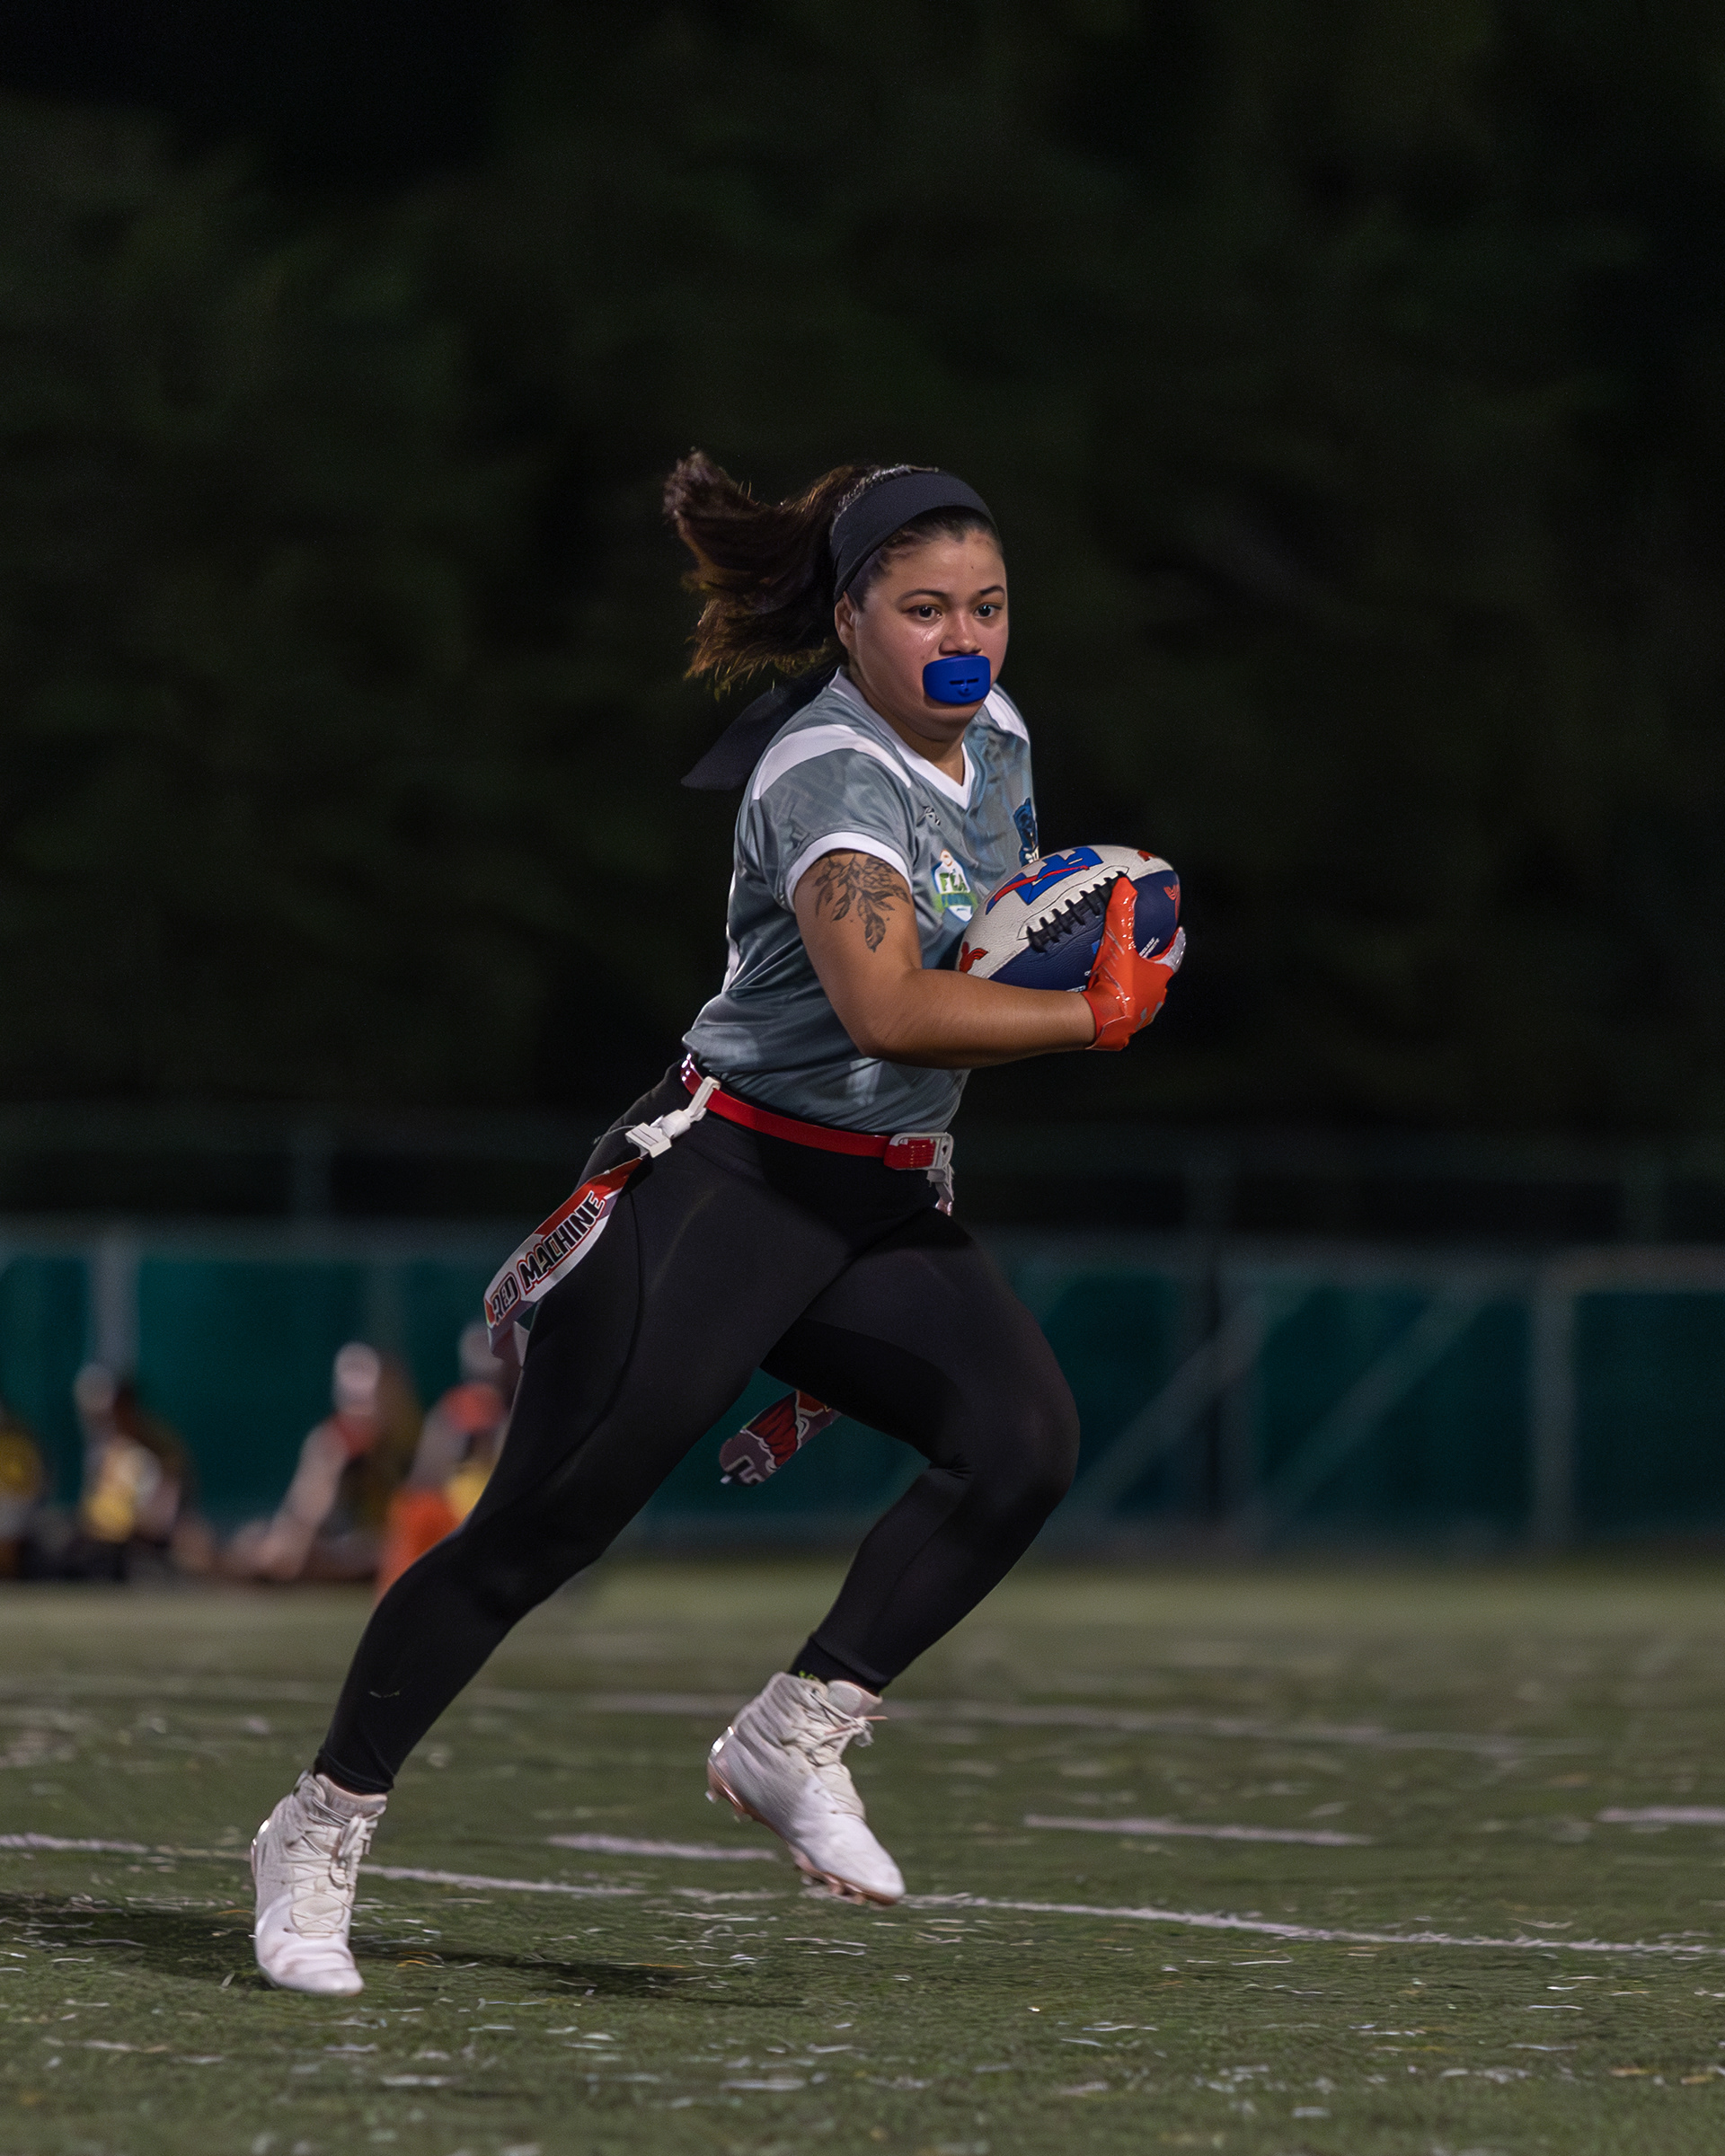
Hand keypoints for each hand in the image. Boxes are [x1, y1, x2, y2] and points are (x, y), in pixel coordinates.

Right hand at [1081, 876, 1184, 1050]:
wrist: (1101, 1021)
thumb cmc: (1115, 984)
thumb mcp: (1118, 945)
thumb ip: (1121, 914)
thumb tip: (1125, 886)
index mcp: (1160, 976)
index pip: (1174, 954)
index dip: (1176, 942)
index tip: (1179, 933)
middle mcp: (1157, 996)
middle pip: (1160, 976)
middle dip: (1155, 966)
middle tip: (1147, 956)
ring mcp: (1144, 1015)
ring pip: (1146, 997)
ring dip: (1140, 987)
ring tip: (1127, 979)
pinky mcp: (1129, 1029)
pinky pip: (1130, 1013)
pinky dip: (1125, 1006)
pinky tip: (1111, 1002)